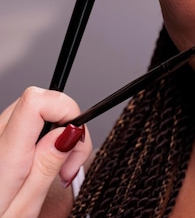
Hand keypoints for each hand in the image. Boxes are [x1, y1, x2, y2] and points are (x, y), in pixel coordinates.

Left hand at [0, 87, 91, 217]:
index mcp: (4, 155)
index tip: (75, 138)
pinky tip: (39, 164)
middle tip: (68, 162)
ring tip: (55, 168)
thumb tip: (70, 132)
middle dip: (66, 123)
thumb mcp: (25, 207)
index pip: (36, 100)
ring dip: (54, 132)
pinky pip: (23, 124)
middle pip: (39, 100)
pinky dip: (40, 138)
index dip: (66, 109)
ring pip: (33, 111)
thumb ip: (47, 166)